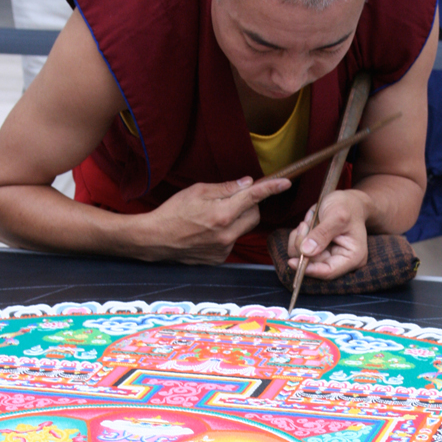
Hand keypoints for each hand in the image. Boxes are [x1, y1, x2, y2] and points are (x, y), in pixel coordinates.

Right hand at [134, 175, 291, 262]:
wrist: (156, 239)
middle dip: (249, 204)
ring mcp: (224, 249)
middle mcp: (227, 234)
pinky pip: (232, 240)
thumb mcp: (197, 191)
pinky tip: (208, 231)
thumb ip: (225, 188)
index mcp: (222, 214)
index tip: (285, 183)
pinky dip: (227, 232)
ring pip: (243, 228)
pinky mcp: (220, 258)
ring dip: (236, 219)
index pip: (253, 198)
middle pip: (254, 215)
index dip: (271, 188)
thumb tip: (247, 184)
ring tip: (213, 217)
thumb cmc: (173, 212)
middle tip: (232, 199)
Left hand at [287, 190, 369, 279]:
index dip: (310, 269)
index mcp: (352, 257)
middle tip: (304, 226)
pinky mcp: (317, 251)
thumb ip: (322, 234)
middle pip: (313, 265)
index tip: (293, 262)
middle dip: (302, 246)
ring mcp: (327, 256)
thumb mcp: (337, 216)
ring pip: (303, 258)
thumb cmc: (347, 206)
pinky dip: (297, 237)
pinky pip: (299, 250)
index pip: (329, 271)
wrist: (346, 200)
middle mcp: (340, 261)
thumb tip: (306, 251)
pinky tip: (306, 225)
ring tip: (306, 223)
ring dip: (299, 240)